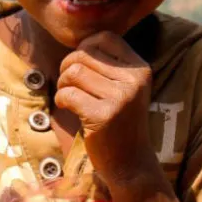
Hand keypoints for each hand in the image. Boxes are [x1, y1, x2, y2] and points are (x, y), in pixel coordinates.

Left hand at [54, 31, 156, 184]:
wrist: (131, 163)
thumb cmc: (121, 121)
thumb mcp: (125, 87)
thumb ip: (108, 64)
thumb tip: (79, 40)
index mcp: (141, 68)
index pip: (105, 37)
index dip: (85, 46)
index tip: (80, 66)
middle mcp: (134, 80)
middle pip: (84, 54)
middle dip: (67, 66)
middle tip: (69, 84)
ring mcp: (121, 98)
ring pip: (74, 72)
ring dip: (63, 83)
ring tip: (68, 96)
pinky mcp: (103, 116)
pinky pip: (68, 94)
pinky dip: (61, 99)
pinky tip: (67, 108)